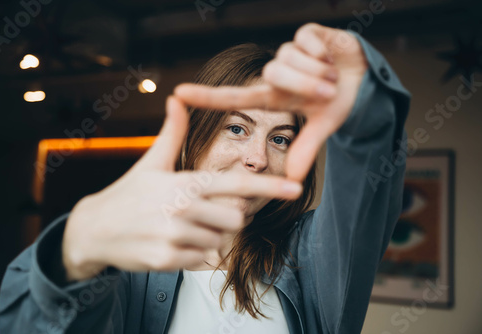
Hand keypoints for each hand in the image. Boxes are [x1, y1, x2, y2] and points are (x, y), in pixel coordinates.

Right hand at [62, 97, 302, 280]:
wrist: (94, 229)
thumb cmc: (129, 193)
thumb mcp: (151, 162)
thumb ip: (172, 133)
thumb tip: (177, 98)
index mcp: (185, 182)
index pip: (235, 186)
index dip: (268, 187)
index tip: (296, 188)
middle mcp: (183, 208)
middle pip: (235, 220)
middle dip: (225, 218)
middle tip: (200, 214)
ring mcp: (174, 236)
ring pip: (219, 241)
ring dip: (208, 237)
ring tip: (181, 228)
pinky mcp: (166, 260)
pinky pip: (202, 260)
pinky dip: (194, 254)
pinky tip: (172, 243)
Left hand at [174, 23, 367, 181]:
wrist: (366, 79)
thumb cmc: (339, 102)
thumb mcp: (324, 127)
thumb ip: (306, 148)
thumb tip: (291, 179)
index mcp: (276, 98)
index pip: (236, 97)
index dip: (208, 96)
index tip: (178, 93)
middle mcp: (277, 75)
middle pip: (273, 73)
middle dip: (306, 83)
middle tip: (329, 92)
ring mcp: (289, 53)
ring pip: (290, 57)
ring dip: (319, 70)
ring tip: (333, 77)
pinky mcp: (305, 33)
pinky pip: (306, 40)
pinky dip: (324, 52)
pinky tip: (330, 56)